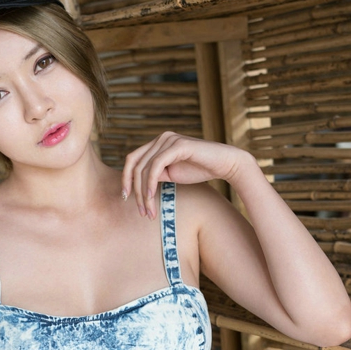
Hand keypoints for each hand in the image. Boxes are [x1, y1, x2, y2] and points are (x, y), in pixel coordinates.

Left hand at [121, 131, 250, 218]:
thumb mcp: (171, 174)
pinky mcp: (177, 145)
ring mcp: (168, 139)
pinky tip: (152, 197)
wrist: (224, 164)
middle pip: (134, 165)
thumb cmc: (200, 169)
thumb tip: (138, 186)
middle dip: (135, 190)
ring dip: (144, 193)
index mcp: (157, 143)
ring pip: (144, 168)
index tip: (126, 198)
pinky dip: (151, 183)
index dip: (126, 179)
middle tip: (141, 211)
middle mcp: (160, 138)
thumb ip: (155, 175)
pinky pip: (156, 166)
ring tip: (149, 211)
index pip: (132, 160)